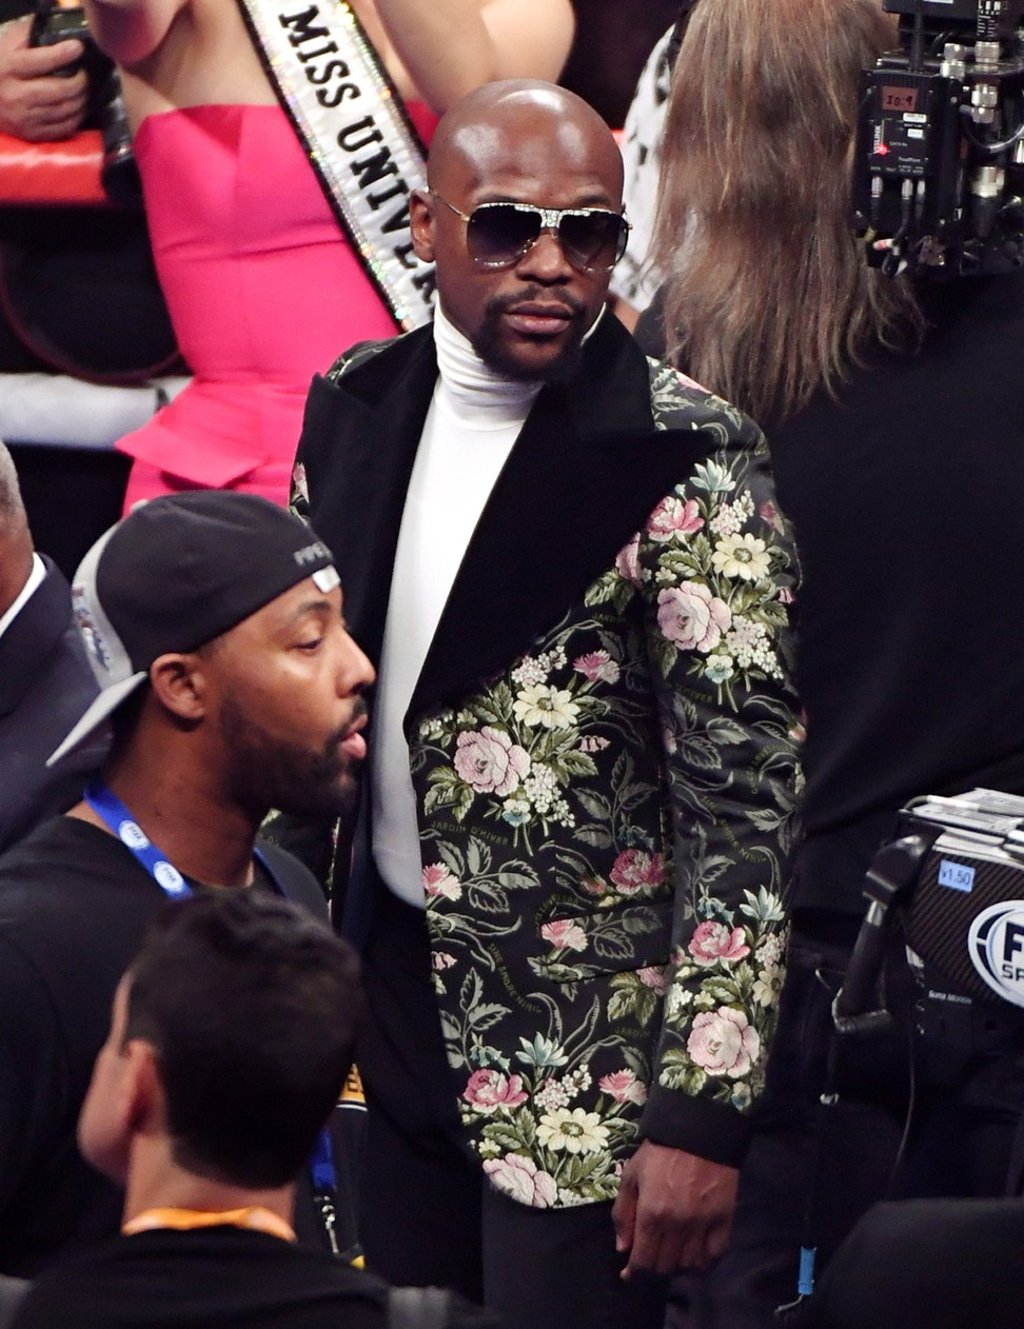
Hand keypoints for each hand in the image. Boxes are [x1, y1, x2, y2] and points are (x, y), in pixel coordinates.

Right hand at [0, 17, 86, 141]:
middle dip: (79, 82)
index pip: (37, 61)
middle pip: (57, 90)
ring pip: (65, 110)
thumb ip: (28, 34)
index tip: (78, 48)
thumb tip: (56, 26)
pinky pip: (64, 128)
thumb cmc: (1, 68)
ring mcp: (25, 118)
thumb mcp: (7, 46)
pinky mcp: (33, 134)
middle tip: (86, 74)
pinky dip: (77, 116)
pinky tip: (79, 106)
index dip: (60, 54)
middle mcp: (15, 96)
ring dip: (82, 99)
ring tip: (84, 88)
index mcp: (7, 69)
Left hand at [612, 1140, 738, 1276]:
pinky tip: (695, 1257)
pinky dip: (704, 1262)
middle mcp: (677, 1225)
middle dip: (653, 1268)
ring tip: (671, 1256)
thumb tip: (622, 1248)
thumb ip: (623, 1213)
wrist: (697, 1129)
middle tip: (650, 1259)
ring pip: (690, 1265)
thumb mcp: (632, 1176)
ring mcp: (703, 1224)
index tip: (629, 1274)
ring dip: (678, 1266)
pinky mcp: (724, 1219)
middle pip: (665, 1267)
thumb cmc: (659, 1151)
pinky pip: (715, 1255)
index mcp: (651, 1214)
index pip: (643, 1261)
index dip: (634, 1273)